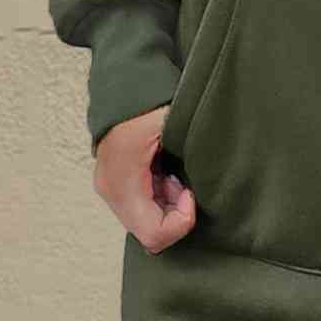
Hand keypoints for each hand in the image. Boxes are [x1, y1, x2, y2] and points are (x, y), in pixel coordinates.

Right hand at [92, 105, 196, 253]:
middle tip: (184, 182)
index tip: (189, 191)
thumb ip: (190, 150)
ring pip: (147, 222)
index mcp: (122, 182)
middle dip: (175, 213)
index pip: (154, 235)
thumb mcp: (170, 123)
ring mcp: (111, 190)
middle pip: (151, 233)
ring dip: (169, 205)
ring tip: (176, 174)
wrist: (123, 86)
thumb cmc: (146, 102)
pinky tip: (167, 173)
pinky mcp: (116, 186)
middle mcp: (112, 192)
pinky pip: (142, 208)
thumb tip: (209, 179)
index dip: (181, 221)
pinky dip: (161, 197)